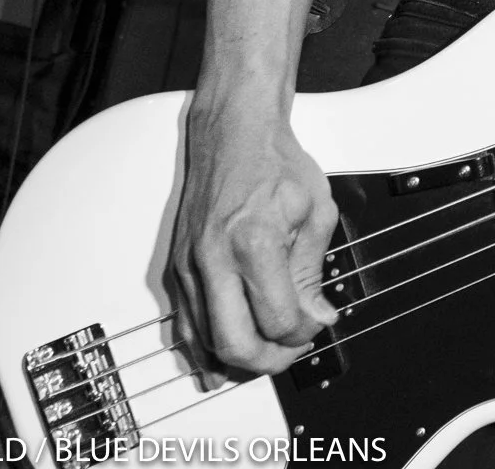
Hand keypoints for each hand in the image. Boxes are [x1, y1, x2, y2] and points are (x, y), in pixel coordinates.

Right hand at [168, 99, 339, 384]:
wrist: (233, 133)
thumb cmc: (275, 164)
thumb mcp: (315, 211)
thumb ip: (312, 270)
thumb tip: (317, 316)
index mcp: (254, 242)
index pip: (278, 318)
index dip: (303, 332)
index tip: (317, 322)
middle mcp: (213, 259)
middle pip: (234, 343)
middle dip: (269, 360)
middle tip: (291, 351)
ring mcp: (189, 266)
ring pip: (203, 341)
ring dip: (237, 359)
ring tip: (267, 353)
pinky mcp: (177, 268)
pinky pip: (184, 324)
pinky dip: (203, 349)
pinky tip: (221, 361)